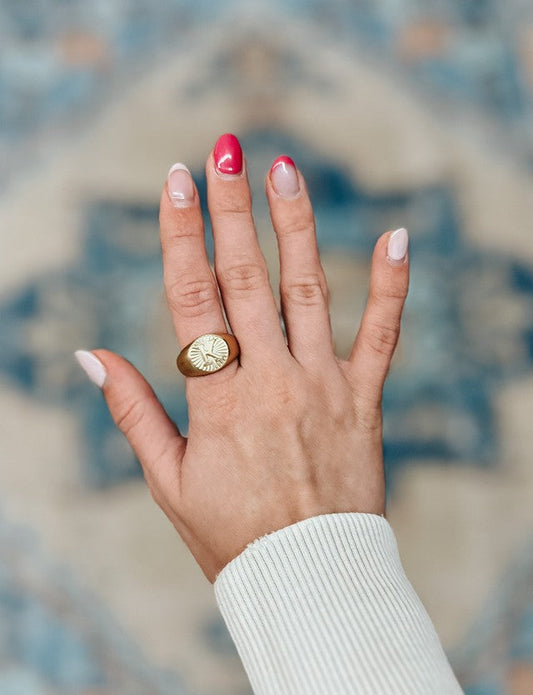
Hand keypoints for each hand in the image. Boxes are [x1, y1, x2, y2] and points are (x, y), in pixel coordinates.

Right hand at [87, 135, 408, 582]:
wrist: (309, 580)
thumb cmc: (230, 535)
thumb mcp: (167, 480)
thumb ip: (133, 412)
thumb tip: (90, 355)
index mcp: (217, 400)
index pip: (192, 300)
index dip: (182, 235)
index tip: (177, 180)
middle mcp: (271, 380)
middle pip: (246, 280)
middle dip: (232, 209)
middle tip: (226, 149)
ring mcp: (323, 386)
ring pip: (309, 291)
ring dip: (295, 226)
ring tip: (285, 169)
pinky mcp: (364, 400)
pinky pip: (383, 335)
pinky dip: (391, 286)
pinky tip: (397, 236)